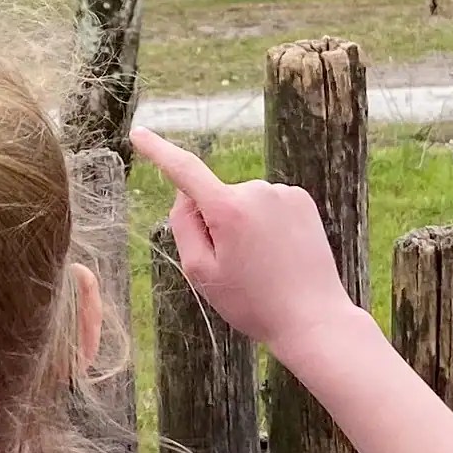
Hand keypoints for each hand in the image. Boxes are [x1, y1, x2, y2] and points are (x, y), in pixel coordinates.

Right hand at [134, 126, 357, 351]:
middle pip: (216, 198)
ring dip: (244, 226)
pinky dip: (266, 225)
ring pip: (243, 203)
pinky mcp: (302, 199)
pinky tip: (279, 254)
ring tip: (263, 265)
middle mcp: (256, 190)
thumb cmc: (252, 302)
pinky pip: (267, 205)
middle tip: (235, 267)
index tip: (138, 133)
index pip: (184, 169)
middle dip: (216, 224)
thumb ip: (184, 227)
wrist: (313, 318)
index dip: (158, 150)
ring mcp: (283, 192)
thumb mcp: (202, 272)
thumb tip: (185, 193)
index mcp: (227, 209)